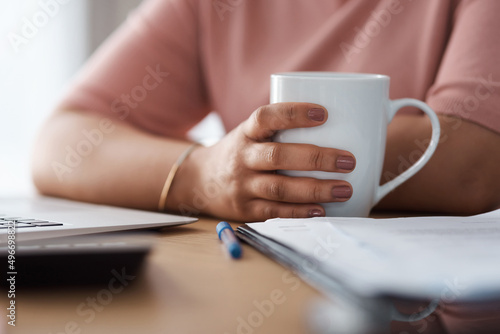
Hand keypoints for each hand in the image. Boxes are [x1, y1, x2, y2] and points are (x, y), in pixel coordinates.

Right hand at [167, 103, 355, 220]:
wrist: (199, 180)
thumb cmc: (239, 153)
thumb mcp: (250, 134)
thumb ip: (280, 130)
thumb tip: (337, 125)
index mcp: (245, 133)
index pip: (265, 117)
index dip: (293, 113)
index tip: (324, 114)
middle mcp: (241, 158)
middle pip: (277, 156)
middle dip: (316, 158)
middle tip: (348, 161)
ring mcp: (242, 185)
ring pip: (279, 188)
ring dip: (314, 189)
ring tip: (344, 189)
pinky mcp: (245, 209)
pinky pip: (274, 211)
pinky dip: (299, 212)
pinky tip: (321, 210)